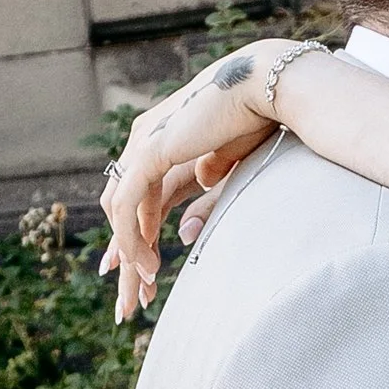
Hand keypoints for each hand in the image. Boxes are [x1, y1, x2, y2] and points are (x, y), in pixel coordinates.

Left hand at [97, 42, 322, 321]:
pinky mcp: (150, 151)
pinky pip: (128, 205)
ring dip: (130, 253)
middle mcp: (145, 141)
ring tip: (145, 289)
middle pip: (123, 207)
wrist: (268, 88)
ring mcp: (143, 144)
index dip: (136, 236)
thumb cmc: (259, 120)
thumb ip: (204, 193)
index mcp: (162, 142)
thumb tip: (183, 231)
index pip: (138, 197)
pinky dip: (133, 239)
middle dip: (126, 254)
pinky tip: (148, 267)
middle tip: (129, 300)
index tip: (142, 275)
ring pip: (120, 211)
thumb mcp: (227, 167)